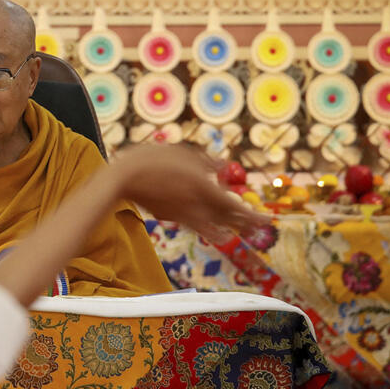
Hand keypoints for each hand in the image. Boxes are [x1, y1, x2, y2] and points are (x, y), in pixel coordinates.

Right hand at [110, 144, 268, 235]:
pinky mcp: (170, 216)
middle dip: (245, 222)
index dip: (251, 215)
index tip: (268, 221)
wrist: (121, 179)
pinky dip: (208, 230)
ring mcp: (182, 213)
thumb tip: (222, 166)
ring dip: (228, 228)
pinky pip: (195, 224)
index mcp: (202, 187)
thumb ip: (205, 162)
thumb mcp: (182, 154)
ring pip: (211, 223)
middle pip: (226, 217)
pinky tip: (216, 234)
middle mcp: (195, 204)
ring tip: (242, 233)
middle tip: (263, 226)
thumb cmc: (151, 159)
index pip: (233, 205)